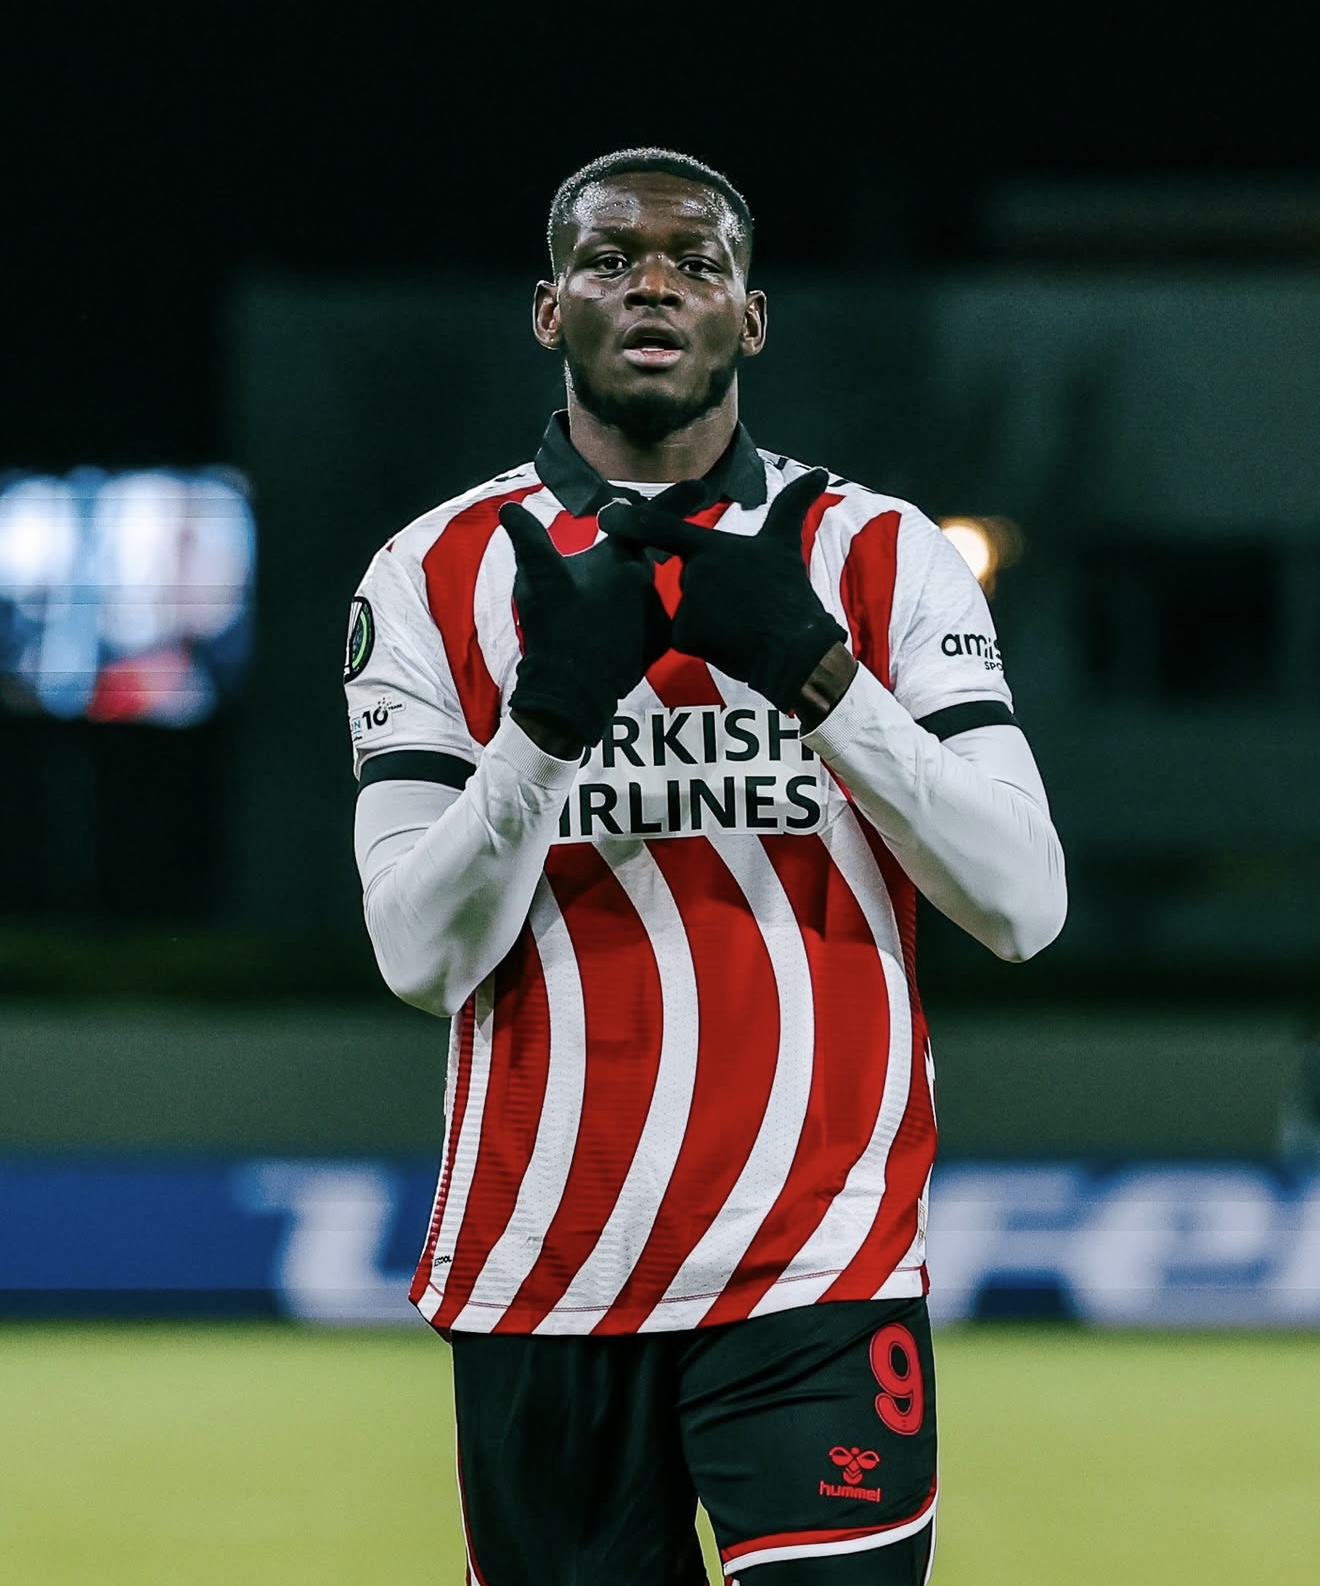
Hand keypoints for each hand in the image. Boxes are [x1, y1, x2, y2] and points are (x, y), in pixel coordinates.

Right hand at [498, 502, 670, 751]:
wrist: (572, 690)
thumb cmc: (554, 627)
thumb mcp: (535, 579)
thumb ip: (528, 539)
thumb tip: (509, 509)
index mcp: (618, 558)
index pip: (649, 520)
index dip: (679, 499)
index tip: (705, 486)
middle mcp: (646, 581)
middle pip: (639, 561)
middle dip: (625, 565)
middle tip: (598, 586)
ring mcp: (656, 612)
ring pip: (640, 595)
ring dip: (622, 601)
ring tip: (588, 624)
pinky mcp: (660, 642)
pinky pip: (647, 625)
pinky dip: (630, 627)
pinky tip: (605, 641)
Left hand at [597, 468, 845, 713]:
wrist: (795, 652)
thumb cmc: (789, 595)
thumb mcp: (786, 545)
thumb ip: (792, 505)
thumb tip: (823, 472)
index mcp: (711, 548)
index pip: (664, 530)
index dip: (632, 522)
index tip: (605, 516)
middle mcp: (694, 572)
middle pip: (689, 577)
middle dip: (713, 591)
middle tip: (749, 603)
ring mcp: (688, 605)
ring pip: (688, 607)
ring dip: (711, 616)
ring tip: (743, 623)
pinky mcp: (685, 636)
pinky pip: (685, 636)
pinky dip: (706, 640)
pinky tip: (730, 643)